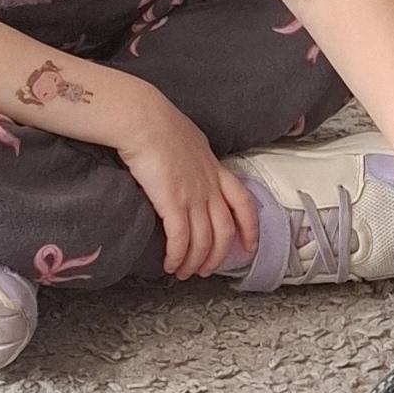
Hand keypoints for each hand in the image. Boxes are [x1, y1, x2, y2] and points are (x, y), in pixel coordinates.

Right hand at [121, 97, 260, 279]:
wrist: (143, 119)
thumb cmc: (158, 123)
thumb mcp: (189, 139)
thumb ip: (194, 158)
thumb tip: (188, 164)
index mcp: (215, 169)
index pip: (243, 202)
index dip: (250, 228)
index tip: (249, 246)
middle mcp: (209, 186)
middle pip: (225, 231)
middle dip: (218, 256)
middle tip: (205, 270)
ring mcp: (193, 196)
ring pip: (204, 241)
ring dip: (195, 262)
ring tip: (184, 273)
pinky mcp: (173, 204)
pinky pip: (180, 240)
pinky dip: (177, 256)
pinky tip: (170, 265)